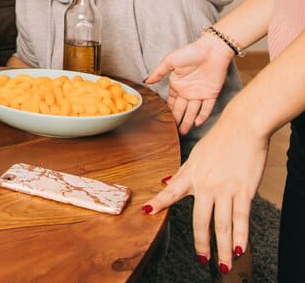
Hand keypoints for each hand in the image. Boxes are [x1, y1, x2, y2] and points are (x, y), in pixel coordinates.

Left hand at [142, 111, 266, 270]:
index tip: (146, 212)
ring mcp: (225, 188)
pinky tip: (240, 249)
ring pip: (222, 224)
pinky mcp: (244, 190)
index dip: (158, 202)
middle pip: (201, 220)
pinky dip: (241, 236)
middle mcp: (205, 185)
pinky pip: (241, 217)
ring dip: (223, 248)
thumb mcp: (196, 156)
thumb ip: (182, 174)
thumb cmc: (221, 140)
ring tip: (224, 265)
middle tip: (202, 261)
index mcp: (191, 175)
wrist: (243, 126)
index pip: (171, 193)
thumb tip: (165, 182)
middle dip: (201, 243)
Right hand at [145, 34, 233, 133]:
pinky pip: (206, 108)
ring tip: (182, 133)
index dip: (167, 111)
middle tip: (172, 133)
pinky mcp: (211, 94)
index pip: (171, 101)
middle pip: (181, 110)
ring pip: (192, 112)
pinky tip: (196, 124)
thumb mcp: (169, 61)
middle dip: (176, 121)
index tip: (162, 121)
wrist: (212, 50)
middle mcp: (187, 91)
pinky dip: (202, 116)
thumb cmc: (190, 52)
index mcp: (177, 84)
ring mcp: (199, 93)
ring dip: (187, 122)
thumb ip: (158, 72)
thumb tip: (145, 81)